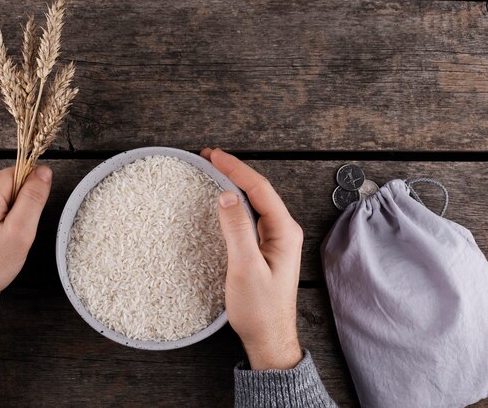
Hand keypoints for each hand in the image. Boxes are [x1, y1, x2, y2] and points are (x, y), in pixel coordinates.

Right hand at [201, 148, 302, 369]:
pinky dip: (235, 203)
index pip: (259, 188)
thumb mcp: (245, 267)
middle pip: (258, 190)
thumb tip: (226, 195)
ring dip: (234, 184)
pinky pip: (250, 217)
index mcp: (284, 232)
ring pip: (254, 202)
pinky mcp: (265, 249)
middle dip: (234, 171)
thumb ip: (237, 230)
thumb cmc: (259, 309)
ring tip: (214, 171)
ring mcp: (275, 240)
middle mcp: (283, 231)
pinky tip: (224, 201)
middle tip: (209, 157)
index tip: (214, 156)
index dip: (236, 168)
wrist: (268, 338)